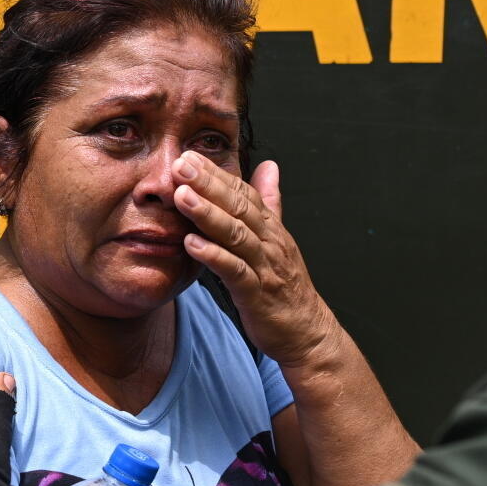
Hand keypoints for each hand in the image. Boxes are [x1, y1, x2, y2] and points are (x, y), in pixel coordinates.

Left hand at [172, 154, 337, 370]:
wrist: (306, 331)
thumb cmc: (285, 285)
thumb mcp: (278, 238)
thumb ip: (270, 202)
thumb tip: (269, 165)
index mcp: (270, 228)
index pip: (242, 192)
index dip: (216, 173)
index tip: (189, 155)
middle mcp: (268, 242)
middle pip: (237, 207)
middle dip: (208, 184)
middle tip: (180, 164)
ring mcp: (264, 266)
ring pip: (236, 234)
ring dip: (207, 214)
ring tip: (181, 197)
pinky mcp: (257, 293)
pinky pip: (234, 271)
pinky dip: (214, 256)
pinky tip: (191, 244)